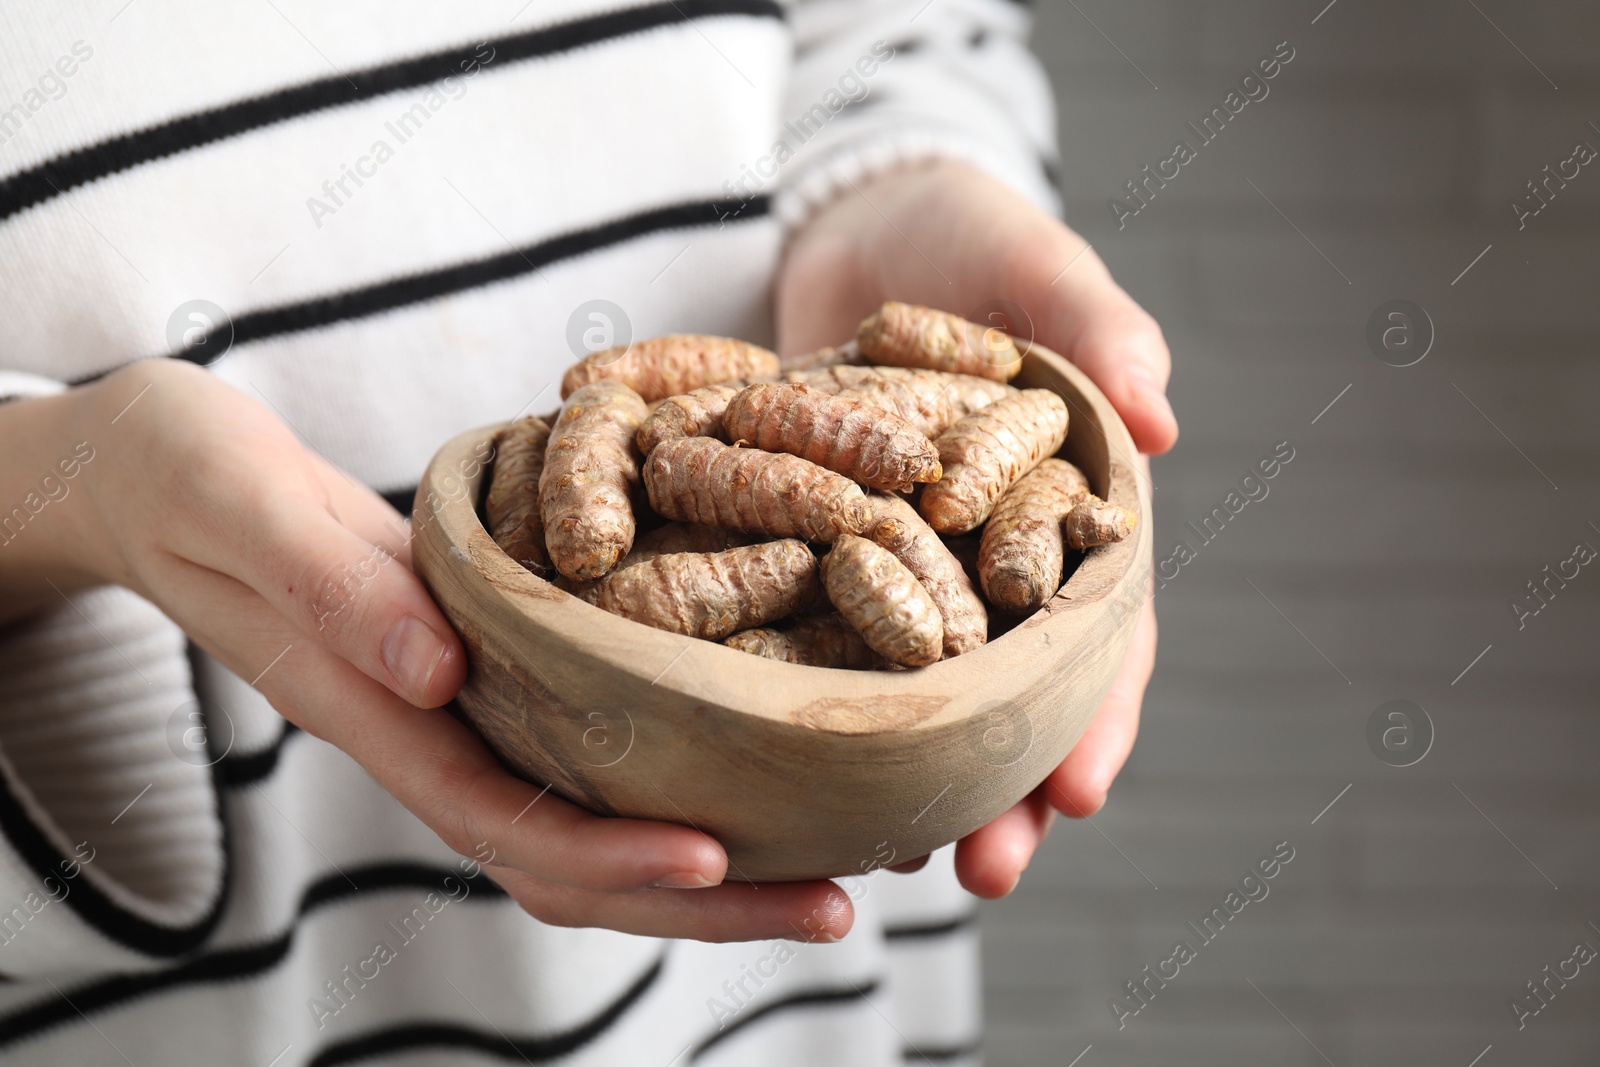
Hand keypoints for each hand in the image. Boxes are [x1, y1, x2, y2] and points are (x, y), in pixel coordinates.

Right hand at [35, 361, 850, 941]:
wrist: (162, 477)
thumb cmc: (188, 480)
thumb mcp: (245, 509)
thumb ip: (336, 590)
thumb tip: (443, 673)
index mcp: (381, 717)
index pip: (507, 823)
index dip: (610, 858)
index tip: (718, 857)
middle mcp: (438, 736)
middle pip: (575, 863)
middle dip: (704, 898)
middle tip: (839, 899)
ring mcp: (469, 715)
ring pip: (596, 825)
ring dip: (715, 863)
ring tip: (843, 857)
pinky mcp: (494, 674)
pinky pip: (595, 753)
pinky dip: (685, 777)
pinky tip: (772, 762)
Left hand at [777, 160, 1175, 896]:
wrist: (858, 224)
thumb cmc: (971, 236)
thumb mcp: (1037, 263)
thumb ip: (1097, 326)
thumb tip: (1166, 413)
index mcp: (1068, 515)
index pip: (1102, 632)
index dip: (1097, 714)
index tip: (1078, 791)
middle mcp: (989, 561)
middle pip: (1007, 696)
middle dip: (1001, 788)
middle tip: (983, 872)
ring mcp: (901, 568)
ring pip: (913, 695)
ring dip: (904, 777)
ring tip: (882, 857)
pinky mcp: (817, 555)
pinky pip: (812, 640)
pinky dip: (805, 702)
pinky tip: (782, 769)